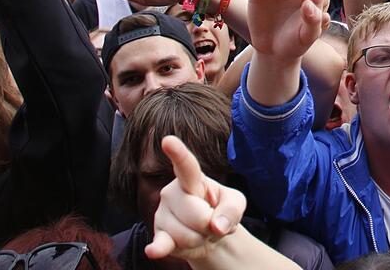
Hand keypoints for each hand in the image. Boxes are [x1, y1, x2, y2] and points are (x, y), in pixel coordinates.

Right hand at [145, 136, 244, 261]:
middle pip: (197, 214)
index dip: (177, 153)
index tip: (168, 140)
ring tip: (200, 232)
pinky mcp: (160, 234)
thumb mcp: (236, 204)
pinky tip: (154, 250)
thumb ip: (232, 210)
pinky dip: (159, 248)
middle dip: (210, 224)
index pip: (186, 165)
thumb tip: (217, 226)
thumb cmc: (220, 211)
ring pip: (188, 233)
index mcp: (192, 179)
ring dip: (200, 238)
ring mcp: (163, 214)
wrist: (209, 235)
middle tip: (210, 223)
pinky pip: (161, 243)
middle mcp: (172, 193)